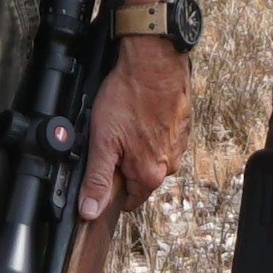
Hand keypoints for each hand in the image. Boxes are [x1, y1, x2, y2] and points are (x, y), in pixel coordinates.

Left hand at [77, 37, 194, 222]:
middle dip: (124, 163)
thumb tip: (90, 211)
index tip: (103, 169)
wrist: (155, 61)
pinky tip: (139, 113)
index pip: (129, 201)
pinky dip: (150, 129)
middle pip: (140, 177)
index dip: (111, 189)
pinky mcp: (182, 127)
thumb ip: (96, 179)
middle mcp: (170, 164)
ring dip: (138, 145)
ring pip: (152, 156)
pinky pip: (162, 138)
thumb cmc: (129, 96)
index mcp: (150, 174)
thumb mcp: (103, 141)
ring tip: (126, 121)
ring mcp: (178, 145)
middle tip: (111, 137)